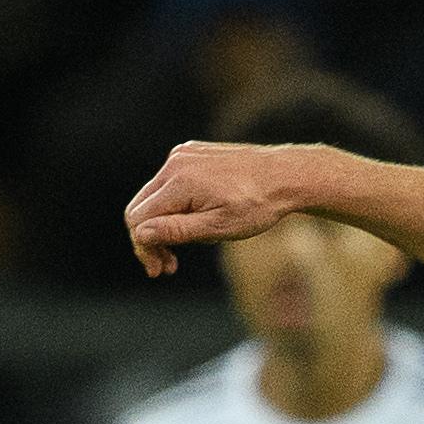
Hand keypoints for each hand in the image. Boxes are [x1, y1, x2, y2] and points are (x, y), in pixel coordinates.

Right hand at [123, 141, 318, 275]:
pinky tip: (201, 217)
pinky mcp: (192, 153)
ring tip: (193, 242)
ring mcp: (183, 155)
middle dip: (151, 238)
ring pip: (156, 196)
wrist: (285, 176)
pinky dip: (178, 204)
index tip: (159, 270)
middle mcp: (175, 163)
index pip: (138, 218)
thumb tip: (141, 234)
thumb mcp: (219, 227)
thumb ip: (177, 230)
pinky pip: (172, 183)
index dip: (144, 248)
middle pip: (142, 207)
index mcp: (179, 182)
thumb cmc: (258, 205)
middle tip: (169, 265)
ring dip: (165, 223)